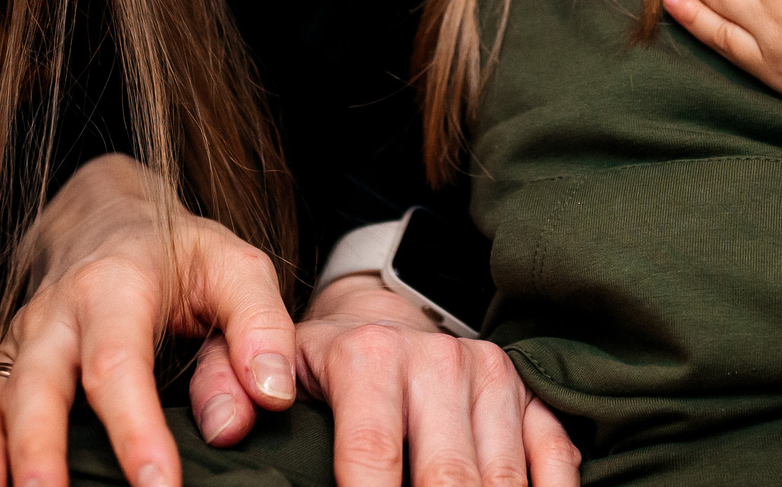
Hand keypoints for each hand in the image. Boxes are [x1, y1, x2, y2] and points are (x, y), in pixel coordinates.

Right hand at [0, 155, 298, 486]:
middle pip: (33, 388)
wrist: (108, 216)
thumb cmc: (179, 253)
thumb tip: (272, 398)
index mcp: (114, 288)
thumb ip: (261, 326)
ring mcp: (17, 344)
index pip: (118, 365)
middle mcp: (52, 317)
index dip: (135, 431)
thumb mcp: (235, 267)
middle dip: (37, 454)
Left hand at [185, 275, 578, 486]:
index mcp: (367, 354)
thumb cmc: (312, 361)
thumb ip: (227, 387)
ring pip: (502, 477)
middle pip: (449, 477)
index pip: (371, 456)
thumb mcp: (257, 358)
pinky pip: (555, 455)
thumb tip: (230, 432)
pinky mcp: (526, 392)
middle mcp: (437, 359)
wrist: (379, 312)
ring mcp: (489, 375)